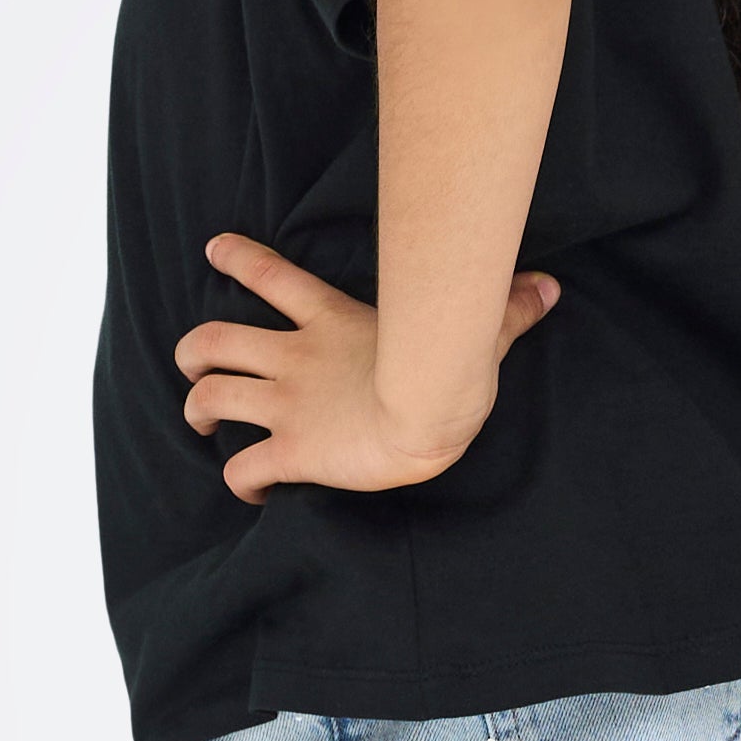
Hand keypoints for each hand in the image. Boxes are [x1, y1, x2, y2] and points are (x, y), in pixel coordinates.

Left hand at [177, 232, 558, 501]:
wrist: (427, 415)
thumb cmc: (450, 369)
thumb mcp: (477, 331)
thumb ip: (506, 309)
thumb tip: (549, 288)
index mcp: (330, 322)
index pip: (271, 276)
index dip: (238, 259)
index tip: (214, 251)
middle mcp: (295, 360)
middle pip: (216, 340)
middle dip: (193, 352)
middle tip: (191, 362)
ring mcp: (287, 406)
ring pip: (213, 397)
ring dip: (198, 408)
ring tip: (198, 417)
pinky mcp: (291, 453)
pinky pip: (246, 469)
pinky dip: (240, 481)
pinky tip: (249, 488)